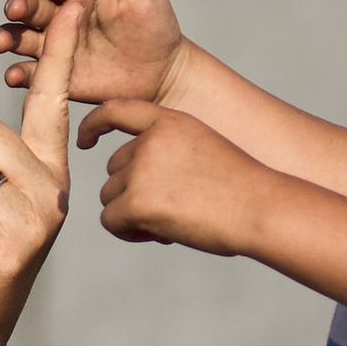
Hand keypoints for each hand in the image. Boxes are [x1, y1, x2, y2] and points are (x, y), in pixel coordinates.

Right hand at [0, 0, 186, 116]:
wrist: (162, 74)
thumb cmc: (155, 27)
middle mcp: (61, 17)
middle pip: (31, 8)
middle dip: (18, 7)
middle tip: (13, 9)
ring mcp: (56, 47)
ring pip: (23, 38)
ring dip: (8, 38)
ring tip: (1, 43)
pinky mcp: (56, 76)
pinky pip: (32, 73)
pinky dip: (18, 74)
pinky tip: (14, 76)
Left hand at [95, 102, 272, 255]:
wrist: (261, 209)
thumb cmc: (242, 189)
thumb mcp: (204, 150)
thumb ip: (168, 153)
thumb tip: (131, 183)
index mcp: (170, 121)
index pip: (118, 110)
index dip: (96, 124)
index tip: (85, 140)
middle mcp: (150, 140)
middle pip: (114, 168)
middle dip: (132, 192)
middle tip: (169, 212)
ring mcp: (141, 169)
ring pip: (110, 196)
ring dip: (132, 214)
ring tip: (170, 224)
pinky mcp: (135, 201)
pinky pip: (111, 220)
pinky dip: (128, 232)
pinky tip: (159, 235)